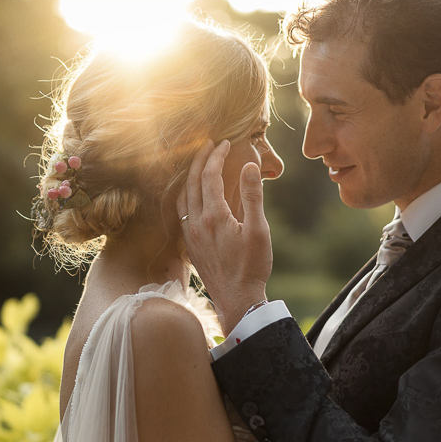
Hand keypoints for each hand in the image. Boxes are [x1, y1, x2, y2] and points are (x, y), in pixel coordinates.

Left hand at [178, 139, 271, 332]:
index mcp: (213, 216)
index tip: (225, 142)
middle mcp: (196, 223)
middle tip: (209, 144)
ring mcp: (191, 235)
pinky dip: (186, 195)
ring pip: (183, 197)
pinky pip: (182, 212)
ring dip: (190, 177)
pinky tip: (194, 195)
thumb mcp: (258, 229)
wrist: (238, 299)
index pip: (210, 175)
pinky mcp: (191, 245)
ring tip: (200, 165)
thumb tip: (249, 165)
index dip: (216, 155)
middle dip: (200, 160)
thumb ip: (252, 195)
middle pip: (192, 182)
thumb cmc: (252, 266)